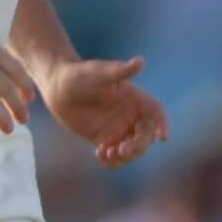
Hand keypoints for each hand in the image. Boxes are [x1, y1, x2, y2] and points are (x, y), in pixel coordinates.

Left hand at [39, 55, 169, 167]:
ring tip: (108, 154)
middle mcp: (130, 115)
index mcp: (135, 98)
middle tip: (122, 150)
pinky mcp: (103, 138)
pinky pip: (114, 154)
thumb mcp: (99, 72)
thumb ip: (119, 70)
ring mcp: (118, 128)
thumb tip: (140, 62)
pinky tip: (100, 154)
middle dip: (138, 146)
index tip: (163, 137)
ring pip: (132, 149)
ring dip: (126, 156)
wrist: (57, 86)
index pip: (155, 113)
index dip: (162, 124)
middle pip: (145, 135)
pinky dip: (112, 160)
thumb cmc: (80, 74)